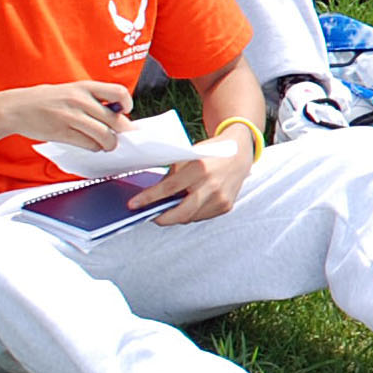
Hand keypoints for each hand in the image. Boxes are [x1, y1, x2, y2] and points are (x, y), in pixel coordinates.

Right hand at [8, 79, 134, 151]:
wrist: (15, 108)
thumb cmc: (45, 100)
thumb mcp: (70, 90)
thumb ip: (92, 99)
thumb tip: (118, 114)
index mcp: (84, 87)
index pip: (119, 92)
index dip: (127, 104)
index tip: (125, 112)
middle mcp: (80, 100)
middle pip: (116, 120)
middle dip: (121, 131)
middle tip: (118, 135)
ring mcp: (71, 117)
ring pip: (105, 135)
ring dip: (110, 143)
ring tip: (107, 144)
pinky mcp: (62, 132)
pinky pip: (89, 144)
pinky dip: (95, 147)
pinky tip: (91, 145)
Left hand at [132, 126, 253, 225]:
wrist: (239, 154)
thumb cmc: (210, 154)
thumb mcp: (187, 157)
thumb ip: (172, 176)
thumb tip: (152, 195)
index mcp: (200, 168)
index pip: (169, 188)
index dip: (148, 198)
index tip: (133, 205)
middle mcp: (212, 185)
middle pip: (182, 212)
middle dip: (162, 218)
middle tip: (150, 215)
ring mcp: (221, 198)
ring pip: (190, 217)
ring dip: (176, 215)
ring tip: (167, 209)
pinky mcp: (226, 206)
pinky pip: (201, 216)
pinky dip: (191, 214)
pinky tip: (187, 206)